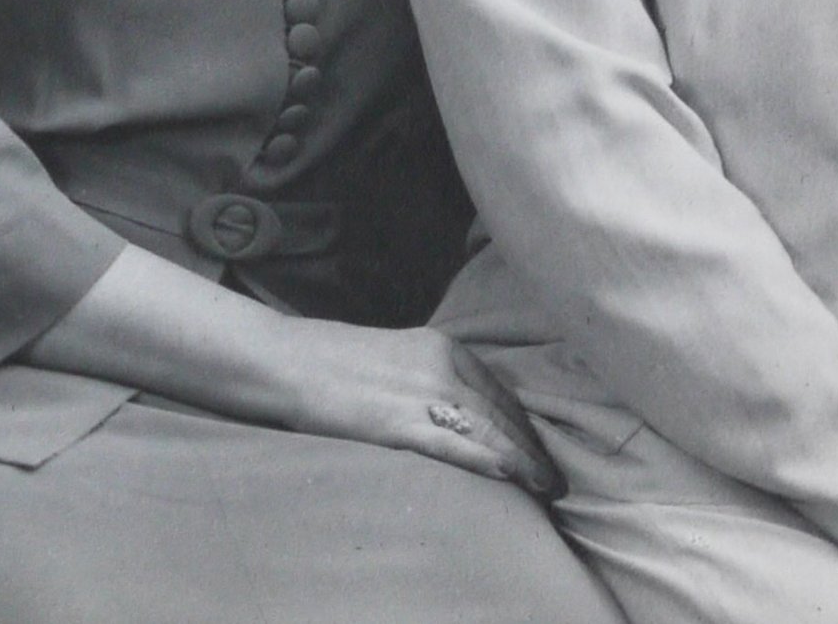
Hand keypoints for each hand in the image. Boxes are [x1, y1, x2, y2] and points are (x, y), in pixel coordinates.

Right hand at [269, 320, 563, 498]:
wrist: (283, 361)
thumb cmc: (328, 363)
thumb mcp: (392, 358)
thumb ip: (427, 380)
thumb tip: (455, 417)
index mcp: (440, 346)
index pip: (500, 393)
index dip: (525, 427)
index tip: (539, 454)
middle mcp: (441, 364)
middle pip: (503, 414)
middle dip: (532, 450)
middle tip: (554, 482)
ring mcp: (423, 392)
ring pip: (492, 432)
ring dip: (524, 463)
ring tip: (544, 491)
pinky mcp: (402, 421)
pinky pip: (461, 447)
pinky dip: (493, 464)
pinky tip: (514, 480)